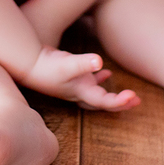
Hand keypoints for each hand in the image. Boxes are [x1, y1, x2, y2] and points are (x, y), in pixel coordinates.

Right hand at [21, 47, 139, 111]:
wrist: (27, 63)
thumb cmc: (46, 66)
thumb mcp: (66, 64)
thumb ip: (83, 63)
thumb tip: (100, 61)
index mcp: (81, 92)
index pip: (104, 101)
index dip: (119, 102)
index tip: (134, 97)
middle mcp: (79, 92)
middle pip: (103, 103)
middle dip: (120, 103)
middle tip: (136, 100)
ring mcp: (75, 85)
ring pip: (97, 94)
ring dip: (112, 94)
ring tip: (127, 94)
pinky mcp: (71, 76)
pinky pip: (89, 81)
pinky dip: (99, 79)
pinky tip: (104, 72)